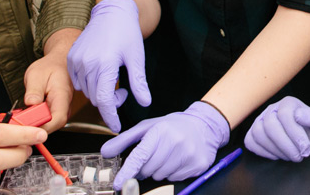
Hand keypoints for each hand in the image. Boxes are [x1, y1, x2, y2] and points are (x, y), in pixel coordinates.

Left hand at [23, 28, 79, 131]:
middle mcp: (64, 108)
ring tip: (20, 116)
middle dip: (32, 126)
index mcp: (62, 98)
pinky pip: (44, 122)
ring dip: (32, 123)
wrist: (58, 64)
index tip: (25, 123)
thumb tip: (30, 104)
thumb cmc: (50, 67)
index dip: (40, 125)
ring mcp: (60, 112)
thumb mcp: (36, 75)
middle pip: (50, 127)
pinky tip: (25, 114)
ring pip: (46, 126)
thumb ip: (33, 90)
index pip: (56, 120)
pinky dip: (33, 120)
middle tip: (16, 120)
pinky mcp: (54, 114)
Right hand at [67, 0, 150, 132]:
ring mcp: (76, 61)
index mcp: (105, 64)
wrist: (112, 12)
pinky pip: (78, 82)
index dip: (111, 117)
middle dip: (110, 102)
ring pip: (87, 92)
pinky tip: (101, 74)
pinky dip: (89, 84)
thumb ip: (139, 83)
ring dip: (100, 93)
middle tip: (124, 91)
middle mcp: (87, 64)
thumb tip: (145, 103)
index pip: (104, 101)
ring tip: (113, 79)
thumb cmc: (126, 33)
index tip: (116, 127)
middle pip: (96, 98)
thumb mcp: (136, 58)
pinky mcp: (71, 58)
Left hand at [100, 101, 230, 183]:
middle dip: (146, 167)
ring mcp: (188, 155)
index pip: (140, 156)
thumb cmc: (172, 126)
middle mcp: (176, 142)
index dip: (128, 171)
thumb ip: (124, 140)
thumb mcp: (147, 128)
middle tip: (153, 156)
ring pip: (161, 176)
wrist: (204, 126)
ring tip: (167, 156)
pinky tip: (177, 160)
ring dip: (159, 170)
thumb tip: (105, 152)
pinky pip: (175, 178)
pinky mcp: (198, 165)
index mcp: (161, 131)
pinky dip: (172, 173)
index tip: (119, 183)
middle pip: (149, 170)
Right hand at [244, 96, 309, 161]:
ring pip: (258, 134)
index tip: (305, 149)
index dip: (294, 134)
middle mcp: (272, 109)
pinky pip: (250, 142)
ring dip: (275, 150)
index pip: (285, 115)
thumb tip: (298, 115)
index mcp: (289, 103)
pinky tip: (277, 155)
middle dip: (285, 145)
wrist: (309, 143)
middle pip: (270, 125)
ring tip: (290, 156)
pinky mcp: (253, 133)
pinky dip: (263, 152)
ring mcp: (260, 121)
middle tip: (298, 156)